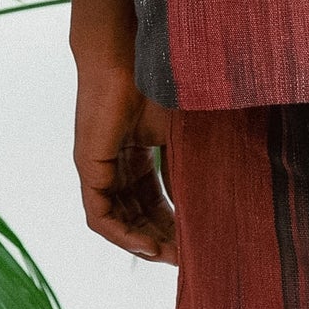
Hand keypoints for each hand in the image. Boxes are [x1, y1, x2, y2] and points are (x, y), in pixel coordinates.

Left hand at [73, 61, 177, 263]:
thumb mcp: (179, 130)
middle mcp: (113, 165)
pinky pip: (100, 216)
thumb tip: (220, 190)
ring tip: (171, 256)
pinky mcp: (88, 168)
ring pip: (118, 221)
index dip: (173, 222)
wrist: (125, 51)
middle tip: (187, 257)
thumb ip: (190, 160)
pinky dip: (122, 234)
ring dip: (143, 242)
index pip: (153, 200)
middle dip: (161, 238)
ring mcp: (97, 168)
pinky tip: (146, 244)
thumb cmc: (154, 79)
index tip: (195, 239)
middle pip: (136, 216)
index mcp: (135, 153)